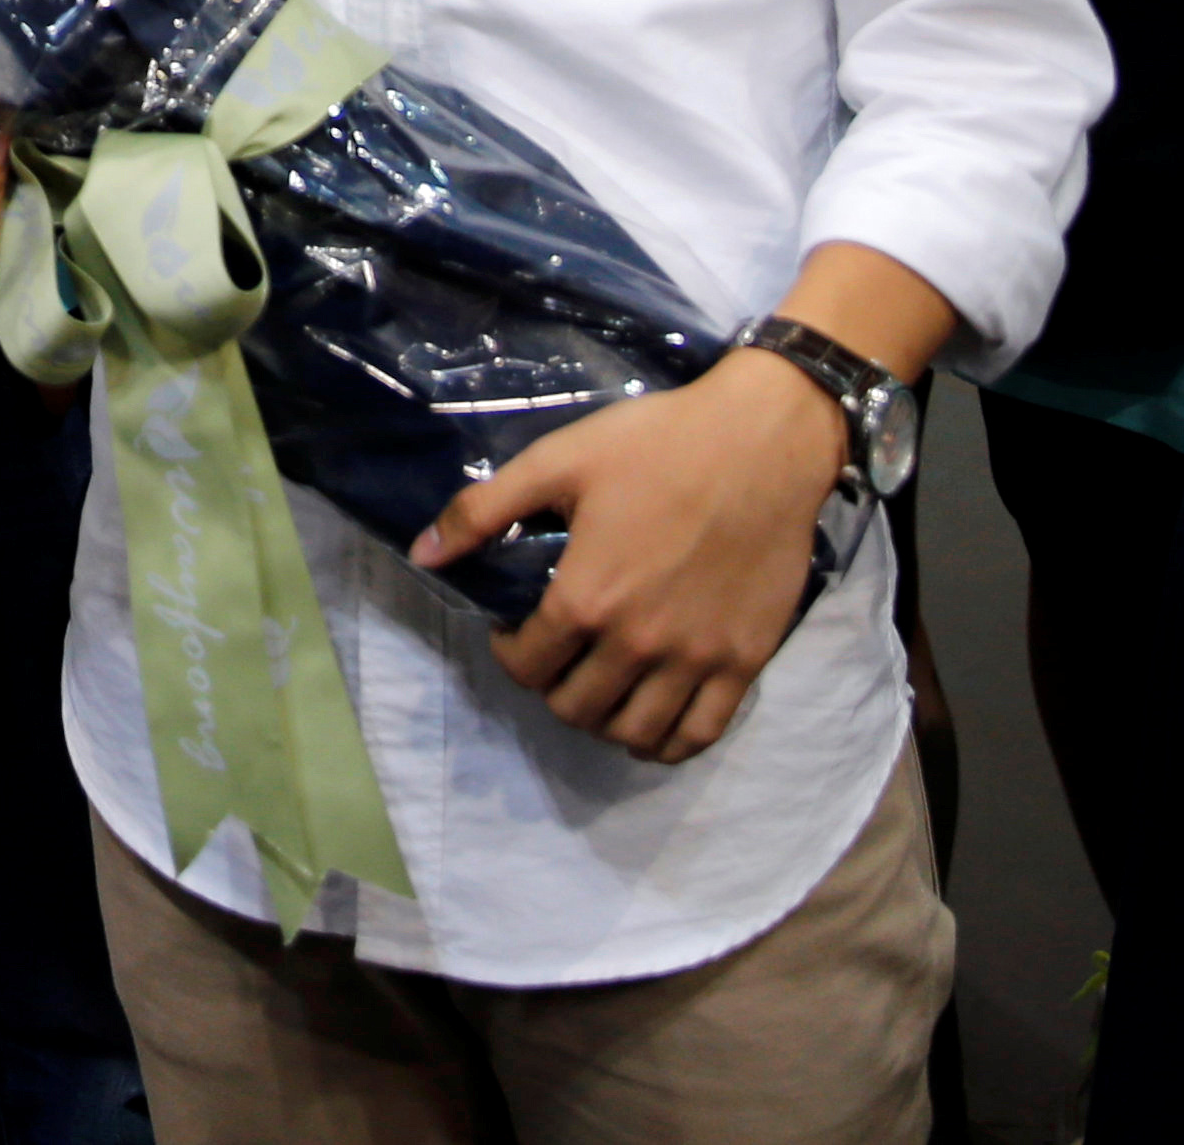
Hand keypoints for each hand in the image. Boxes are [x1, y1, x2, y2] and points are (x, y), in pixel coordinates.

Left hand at [418, 346, 852, 765]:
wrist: (763, 440)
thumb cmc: (656, 443)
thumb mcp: (557, 460)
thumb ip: (483, 511)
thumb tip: (420, 553)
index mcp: (586, 598)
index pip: (526, 666)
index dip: (509, 651)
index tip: (518, 629)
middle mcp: (638, 643)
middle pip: (575, 708)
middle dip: (552, 687)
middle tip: (558, 656)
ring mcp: (696, 659)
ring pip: (633, 734)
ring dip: (603, 721)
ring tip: (600, 686)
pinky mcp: (745, 661)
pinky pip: (700, 735)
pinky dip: (667, 743)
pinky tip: (651, 721)